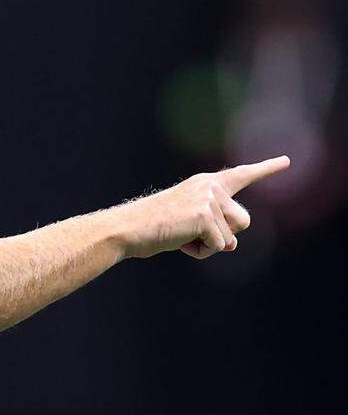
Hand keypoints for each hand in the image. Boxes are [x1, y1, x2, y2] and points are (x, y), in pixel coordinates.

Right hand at [117, 155, 290, 258]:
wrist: (128, 229)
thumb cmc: (152, 229)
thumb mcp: (186, 222)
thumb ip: (213, 225)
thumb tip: (231, 244)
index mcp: (205, 184)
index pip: (241, 175)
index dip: (267, 169)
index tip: (287, 161)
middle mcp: (210, 186)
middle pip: (244, 221)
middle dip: (223, 235)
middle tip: (189, 233)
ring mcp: (208, 199)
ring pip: (232, 237)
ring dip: (210, 245)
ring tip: (182, 236)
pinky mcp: (205, 215)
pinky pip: (217, 246)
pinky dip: (199, 252)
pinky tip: (179, 241)